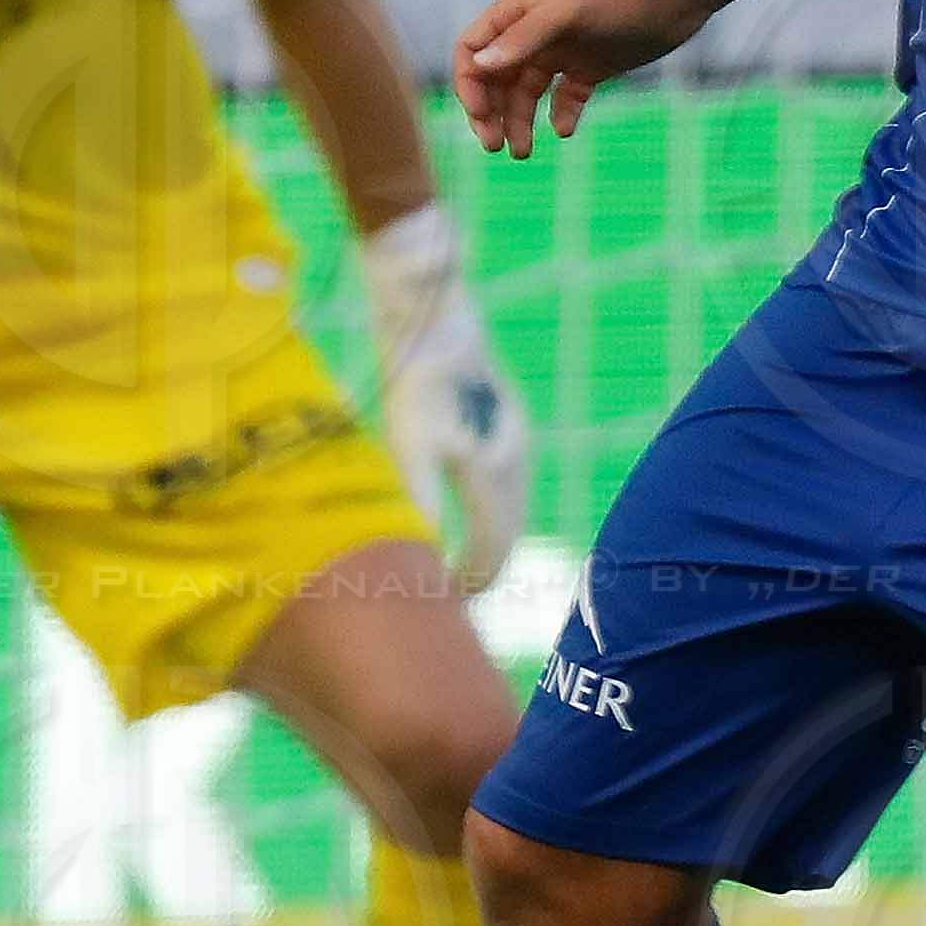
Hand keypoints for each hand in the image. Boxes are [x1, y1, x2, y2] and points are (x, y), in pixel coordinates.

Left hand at [362, 215, 530, 598]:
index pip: (491, 546)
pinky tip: (480, 512)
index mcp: (494, 478)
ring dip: (496, 538)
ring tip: (470, 562)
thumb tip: (419, 551)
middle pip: (508, 531)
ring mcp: (517, 442)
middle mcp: (516, 465)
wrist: (436, 324)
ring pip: (514, 507)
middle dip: (488, 565)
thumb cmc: (416, 386)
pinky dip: (499, 510)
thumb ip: (418, 500)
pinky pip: (512, 483)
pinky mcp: (509, 424)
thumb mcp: (407, 448)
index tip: (452, 602)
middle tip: (460, 595)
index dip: (472, 578)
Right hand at [451, 0, 697, 154]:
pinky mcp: (590, 66)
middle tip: (495, 147)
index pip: (472, 50)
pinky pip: (565, 96)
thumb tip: (478, 66)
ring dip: (520, 122)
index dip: (470, 85)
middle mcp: (532, 32)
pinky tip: (564, 129)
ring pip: (526, 93)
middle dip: (490, 113)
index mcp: (516, 11)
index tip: (482, 117)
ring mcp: (562, 50)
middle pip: (495, 78)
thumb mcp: (565, 13)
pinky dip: (560, 114)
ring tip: (523, 153)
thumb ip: (521, 39)